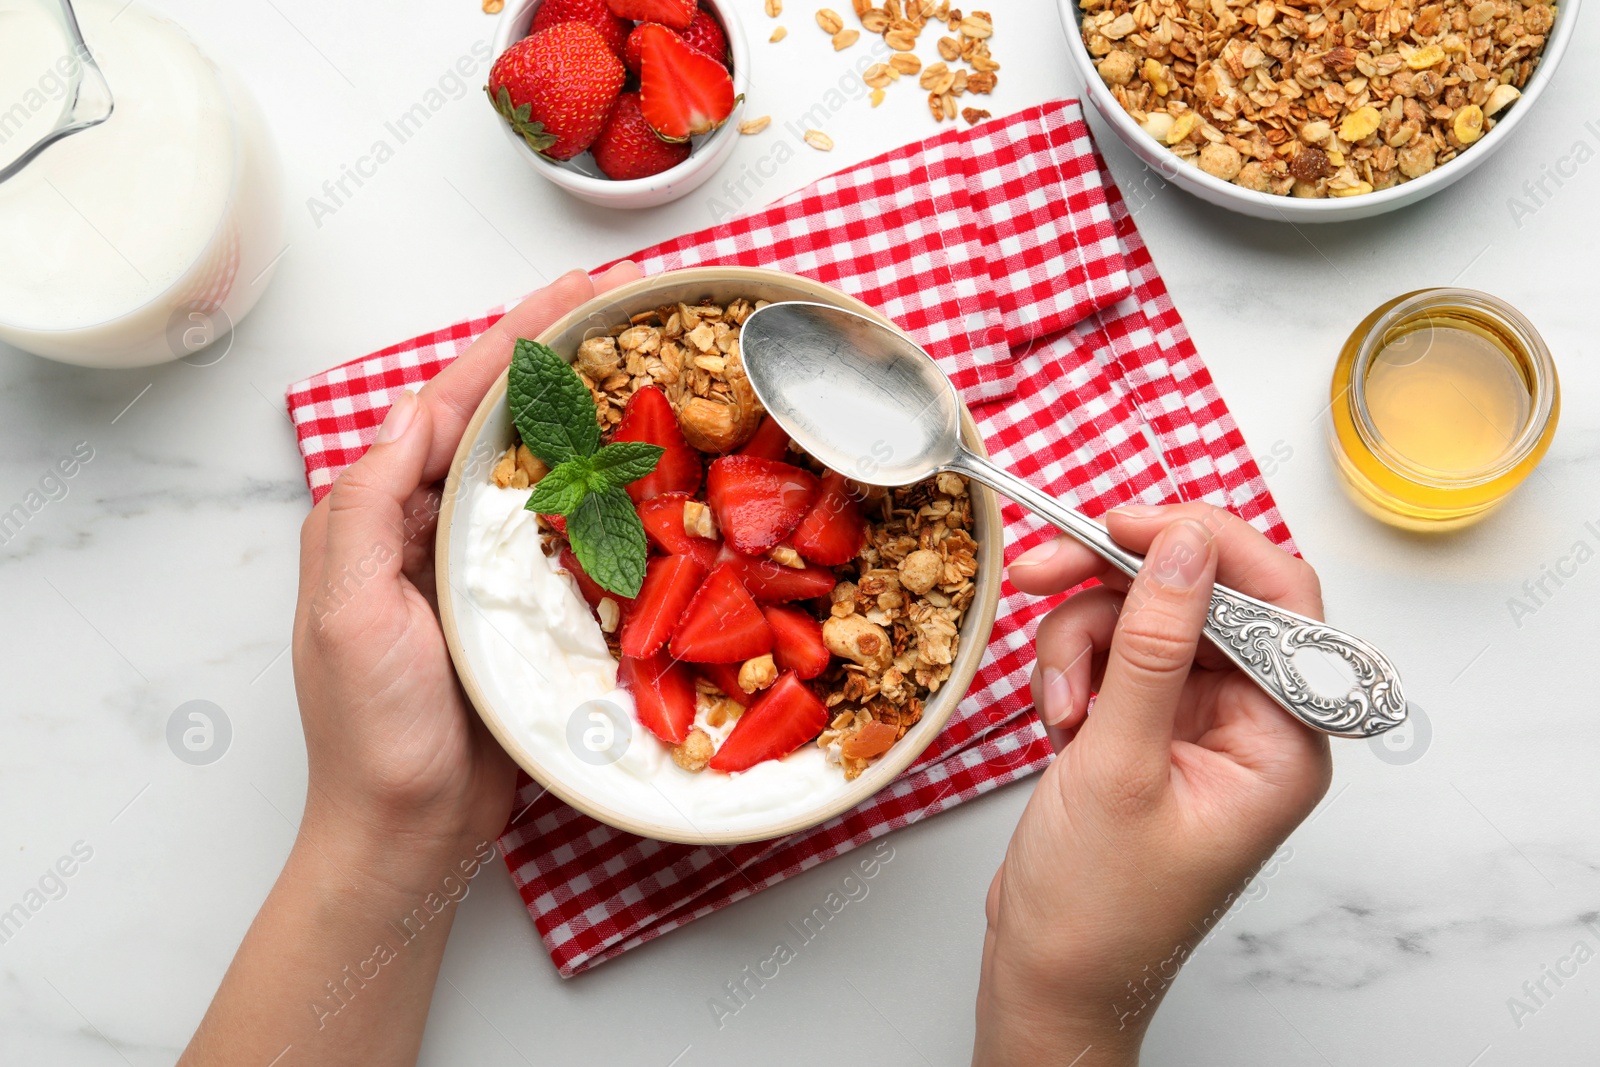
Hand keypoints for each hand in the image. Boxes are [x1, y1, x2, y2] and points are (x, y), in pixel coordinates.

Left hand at [291, 262, 642, 859]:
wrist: (410, 833)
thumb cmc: (371, 732)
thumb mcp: (348, 614)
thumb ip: (369, 508)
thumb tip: (417, 407)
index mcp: (384, 516)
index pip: (451, 406)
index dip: (513, 342)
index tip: (574, 290)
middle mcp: (434, 528)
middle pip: (502, 422)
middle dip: (559, 357)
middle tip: (626, 304)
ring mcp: (486, 568)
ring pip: (541, 468)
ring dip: (589, 411)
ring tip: (646, 359)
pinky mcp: (530, 609)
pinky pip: (573, 533)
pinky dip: (608, 490)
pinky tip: (648, 464)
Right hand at [972, 504, 1331, 1065]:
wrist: (1049, 973)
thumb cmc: (1098, 908)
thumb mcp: (1118, 765)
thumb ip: (1151, 645)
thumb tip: (1183, 544)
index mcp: (1283, 740)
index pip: (1276, 599)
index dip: (1204, 543)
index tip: (1124, 524)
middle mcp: (1251, 721)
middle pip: (1197, 596)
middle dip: (1114, 588)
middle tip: (1042, 574)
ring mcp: (1197, 721)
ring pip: (1142, 617)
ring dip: (1082, 643)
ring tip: (1059, 709)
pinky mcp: (1149, 725)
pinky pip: (1114, 652)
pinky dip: (1073, 669)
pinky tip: (1059, 720)